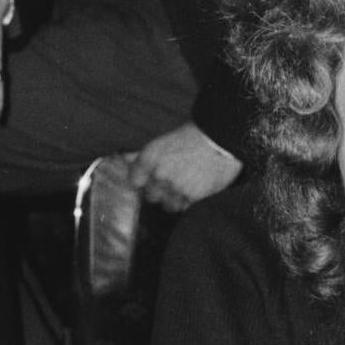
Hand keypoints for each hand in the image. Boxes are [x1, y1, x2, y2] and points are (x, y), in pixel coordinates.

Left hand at [126, 121, 241, 209]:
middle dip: (160, 190)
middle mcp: (158, 174)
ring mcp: (174, 187)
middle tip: (174, 180)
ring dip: (174, 198)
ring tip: (187, 184)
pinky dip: (188, 201)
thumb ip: (142, 155)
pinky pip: (184, 206)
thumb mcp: (163, 142)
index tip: (149, 181)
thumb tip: (123, 160)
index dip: (142, 182)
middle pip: (150, 196)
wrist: (221, 139)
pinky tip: (196, 187)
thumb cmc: (194, 137)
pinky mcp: (191, 197)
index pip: (134, 181)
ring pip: (167, 205)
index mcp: (149, 158)